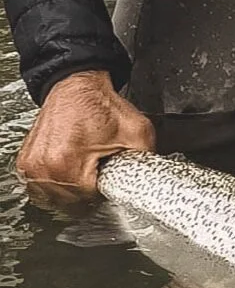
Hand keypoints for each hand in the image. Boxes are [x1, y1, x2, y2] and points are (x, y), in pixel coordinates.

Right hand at [16, 70, 154, 208]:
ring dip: (72, 189)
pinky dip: (58, 182)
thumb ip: (147, 160)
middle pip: (71, 202)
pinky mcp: (26, 162)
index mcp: (68, 162)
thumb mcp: (137, 132)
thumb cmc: (101, 106)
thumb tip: (155, 179)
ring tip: (85, 167)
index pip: (90, 199)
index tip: (110, 175)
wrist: (78, 85)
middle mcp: (44, 166)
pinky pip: (42, 187)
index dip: (105, 189)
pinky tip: (71, 167)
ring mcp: (32, 165)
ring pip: (55, 198)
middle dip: (89, 190)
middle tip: (100, 169)